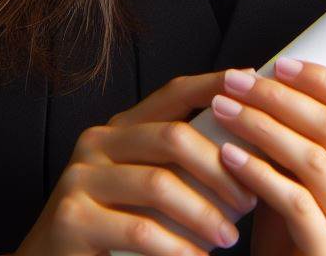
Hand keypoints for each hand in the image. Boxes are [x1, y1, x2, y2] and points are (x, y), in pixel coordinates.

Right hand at [13, 69, 258, 255]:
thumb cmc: (112, 229)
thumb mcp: (144, 186)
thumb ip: (177, 164)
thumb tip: (247, 147)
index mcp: (120, 128)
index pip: (174, 93)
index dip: (214, 86)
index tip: (254, 87)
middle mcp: (98, 143)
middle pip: (172, 137)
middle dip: (219, 168)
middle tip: (250, 199)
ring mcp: (81, 178)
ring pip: (159, 184)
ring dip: (203, 212)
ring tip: (229, 237)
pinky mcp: (71, 218)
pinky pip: (139, 229)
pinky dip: (176, 246)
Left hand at [209, 58, 325, 255]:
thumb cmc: (291, 227)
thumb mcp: (304, 174)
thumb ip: (301, 134)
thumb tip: (267, 78)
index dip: (324, 80)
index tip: (280, 63)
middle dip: (281, 97)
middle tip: (237, 82)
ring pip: (314, 160)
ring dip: (263, 127)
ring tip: (226, 111)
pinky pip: (296, 202)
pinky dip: (259, 173)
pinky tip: (229, 155)